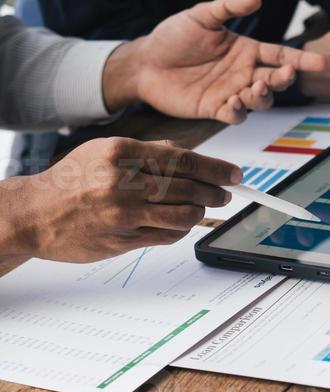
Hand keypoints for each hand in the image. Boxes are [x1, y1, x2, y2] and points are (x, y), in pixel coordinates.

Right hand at [0, 138, 241, 261]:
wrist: (34, 214)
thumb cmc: (71, 180)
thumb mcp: (103, 151)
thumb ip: (146, 152)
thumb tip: (185, 154)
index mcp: (121, 153)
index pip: (183, 161)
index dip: (215, 169)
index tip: (234, 174)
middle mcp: (123, 183)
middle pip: (187, 188)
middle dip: (215, 192)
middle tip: (227, 193)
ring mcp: (123, 215)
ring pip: (182, 216)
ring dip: (199, 212)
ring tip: (202, 207)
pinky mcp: (122, 240)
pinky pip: (166, 237)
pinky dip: (180, 230)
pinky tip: (179, 224)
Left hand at [102, 0, 325, 121]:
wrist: (146, 61)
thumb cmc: (173, 35)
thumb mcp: (201, 15)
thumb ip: (228, 7)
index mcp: (247, 50)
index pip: (281, 55)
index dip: (301, 59)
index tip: (320, 62)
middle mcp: (243, 72)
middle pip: (276, 81)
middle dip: (285, 79)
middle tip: (285, 74)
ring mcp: (231, 92)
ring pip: (260, 100)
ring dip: (263, 97)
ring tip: (254, 87)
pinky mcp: (214, 108)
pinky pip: (234, 115)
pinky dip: (239, 111)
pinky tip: (233, 102)